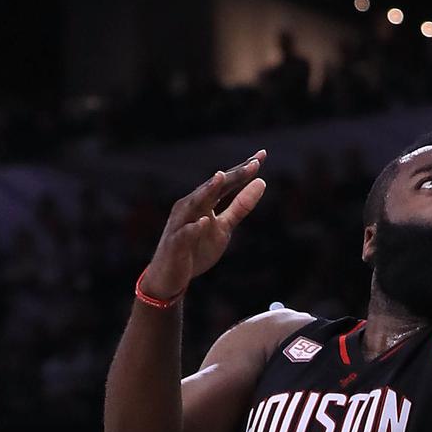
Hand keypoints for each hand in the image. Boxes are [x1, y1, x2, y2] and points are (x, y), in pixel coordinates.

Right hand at [140, 151, 267, 298]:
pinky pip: (184, 234)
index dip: (243, 169)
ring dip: (206, 191)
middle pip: (213, 188)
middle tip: (253, 163)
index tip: (262, 155)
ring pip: (194, 204)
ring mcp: (180, 224)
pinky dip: (193, 227)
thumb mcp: (224, 226)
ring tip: (220, 177)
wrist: (169, 277)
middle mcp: (191, 207)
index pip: (226, 182)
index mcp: (204, 202)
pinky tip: (203, 220)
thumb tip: (261, 182)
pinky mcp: (174, 244)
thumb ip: (240, 206)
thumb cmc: (196, 248)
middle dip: (232, 175)